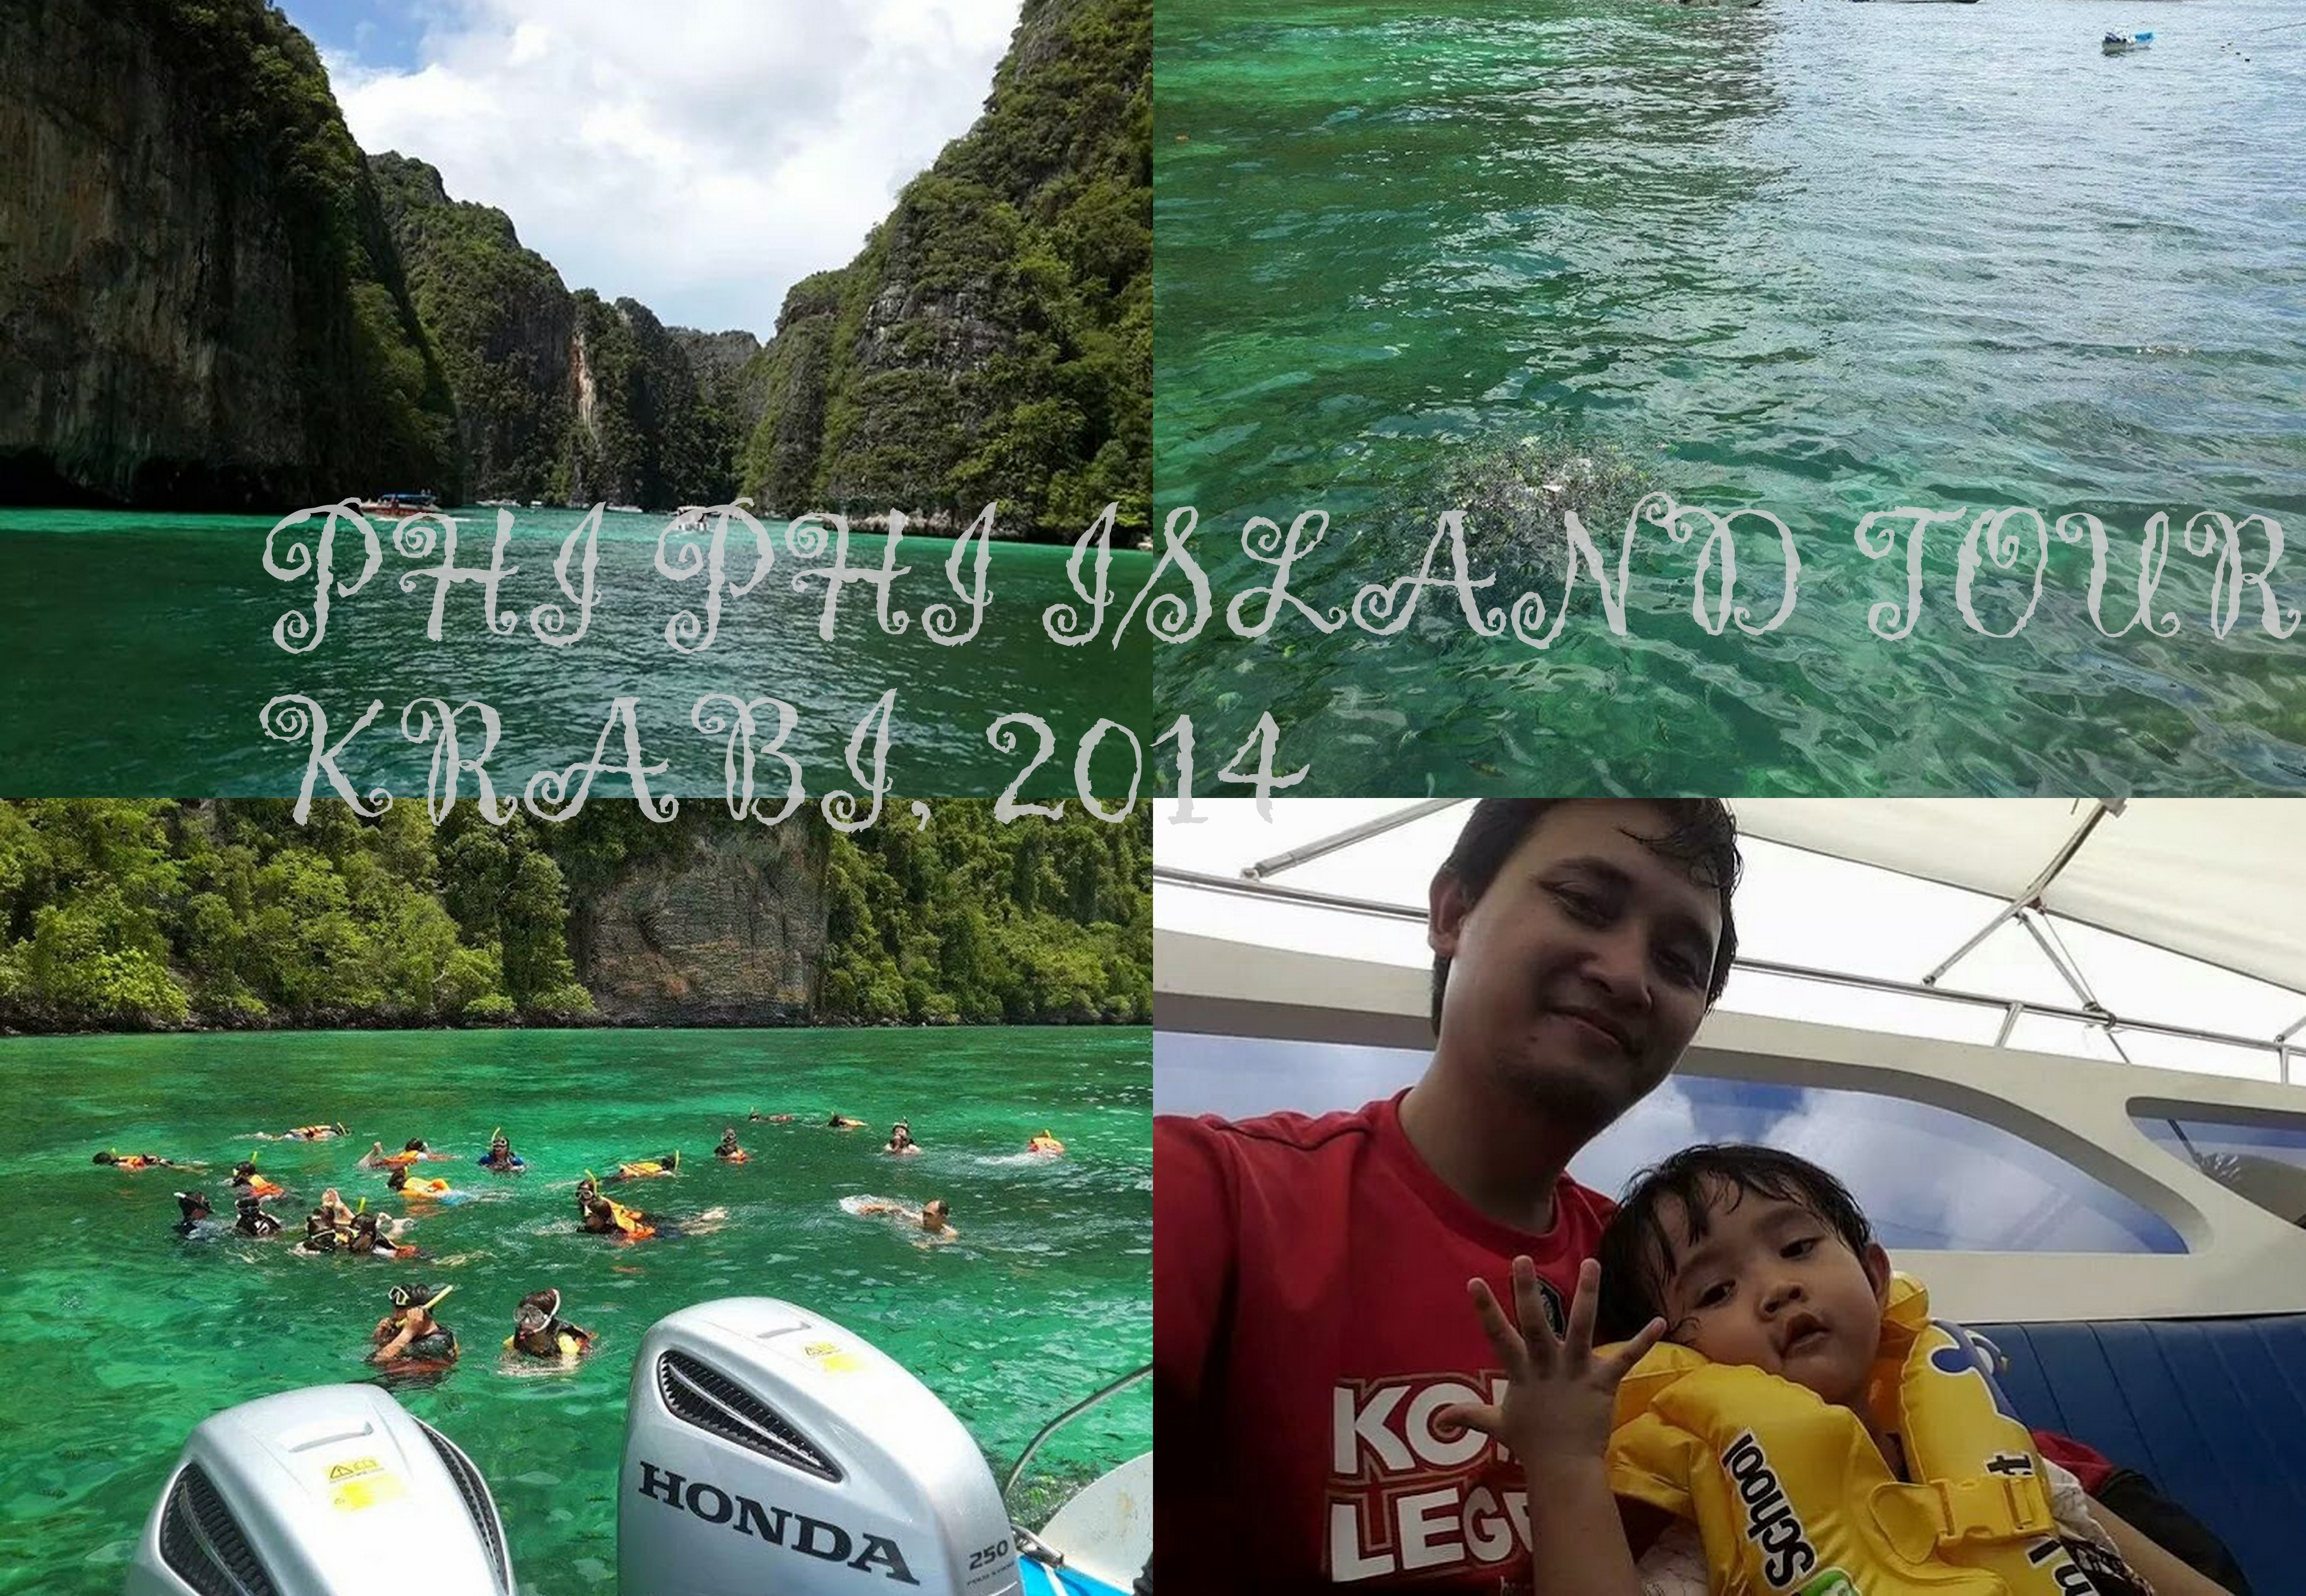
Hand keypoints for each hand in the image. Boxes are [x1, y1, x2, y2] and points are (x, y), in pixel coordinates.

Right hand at [1436, 1256, 1666, 1466]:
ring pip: (1582, 1328)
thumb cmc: (1530, 1443)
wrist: (1564, 1468)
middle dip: (1527, 1292)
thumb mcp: (1497, 1425)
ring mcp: (1576, 1373)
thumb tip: (1438, 1419)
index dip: (1486, 1309)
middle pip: (1535, 1325)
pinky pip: (1625, 1358)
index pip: (1499, 1336)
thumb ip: (1469, 1415)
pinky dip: (1643, 1340)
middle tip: (1523, 1259)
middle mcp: (1547, 1367)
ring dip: (1587, 1296)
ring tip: (1592, 1264)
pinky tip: (1660, 1320)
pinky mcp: (1603, 1383)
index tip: (1475, 1281)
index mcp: (1521, 1373)